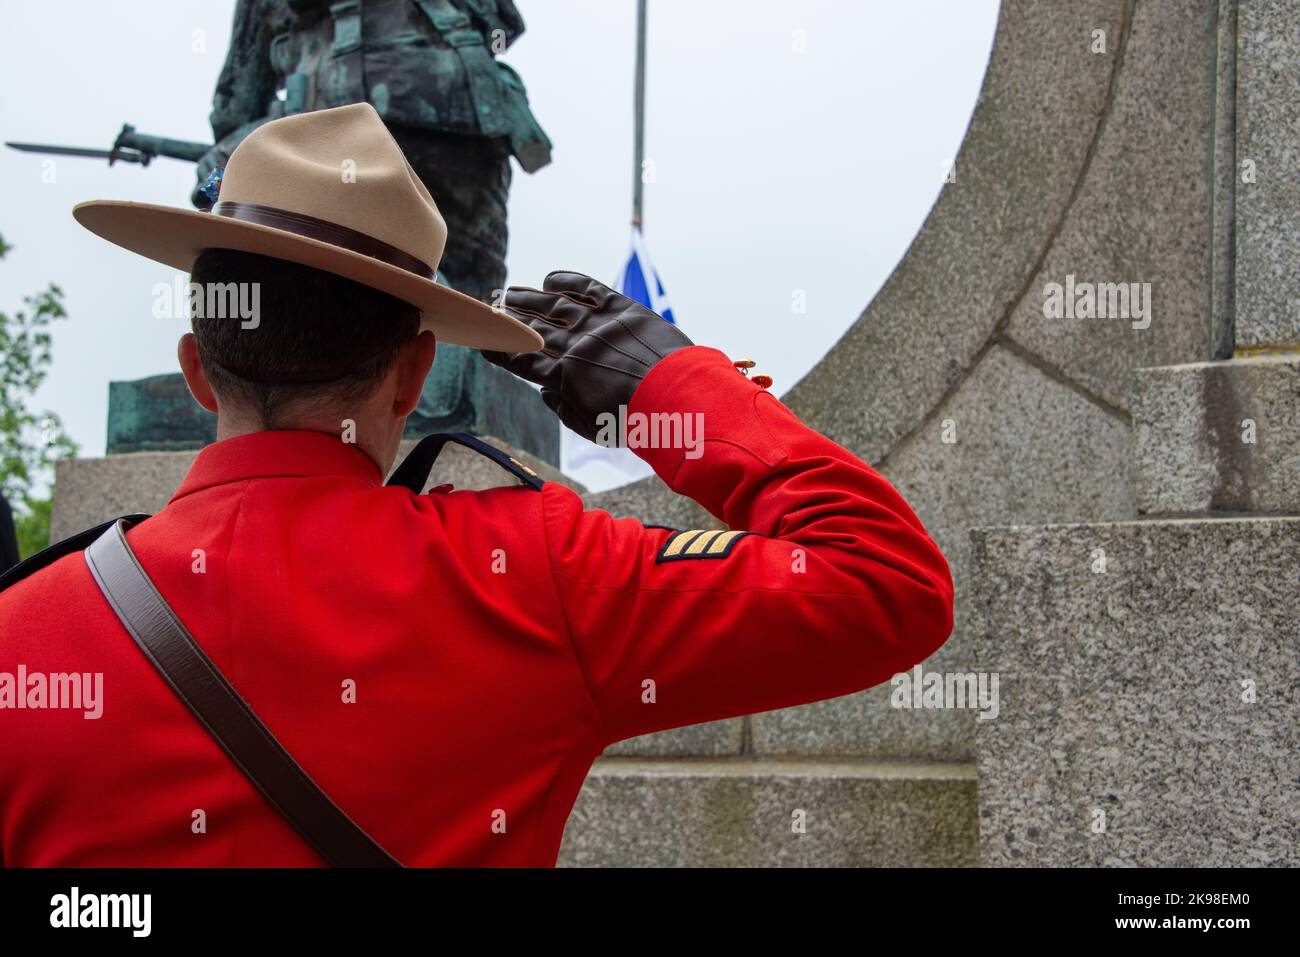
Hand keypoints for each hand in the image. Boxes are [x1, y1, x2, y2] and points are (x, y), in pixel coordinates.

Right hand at [483, 271, 692, 442]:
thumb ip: (563, 410)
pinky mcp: (622, 309)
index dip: (500, 353)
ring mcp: (597, 324)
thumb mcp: (592, 428)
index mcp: (564, 377)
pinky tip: (551, 278)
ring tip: (512, 291)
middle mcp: (575, 346)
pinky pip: (589, 289)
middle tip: (493, 309)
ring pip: (555, 306)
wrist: (677, 399)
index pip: (522, 362)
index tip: (484, 345)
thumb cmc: (635, 422)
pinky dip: (569, 281)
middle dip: (509, 320)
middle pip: (533, 329)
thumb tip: (546, 394)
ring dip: (530, 298)